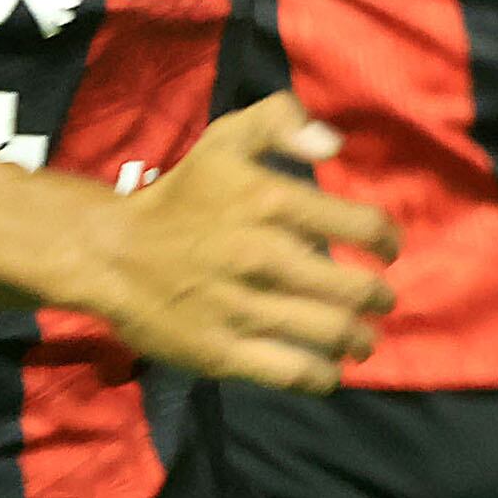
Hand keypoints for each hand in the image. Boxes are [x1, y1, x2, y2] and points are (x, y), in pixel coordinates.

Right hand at [92, 94, 398, 390]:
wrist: (112, 252)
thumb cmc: (181, 196)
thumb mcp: (226, 139)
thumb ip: (280, 121)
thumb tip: (333, 145)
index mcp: (270, 200)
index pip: (363, 226)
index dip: (386, 241)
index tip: (386, 250)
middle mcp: (262, 255)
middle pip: (354, 290)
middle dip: (377, 299)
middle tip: (378, 302)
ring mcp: (242, 307)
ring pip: (330, 334)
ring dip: (358, 341)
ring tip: (362, 341)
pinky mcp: (221, 352)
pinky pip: (291, 373)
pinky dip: (322, 377)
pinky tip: (329, 371)